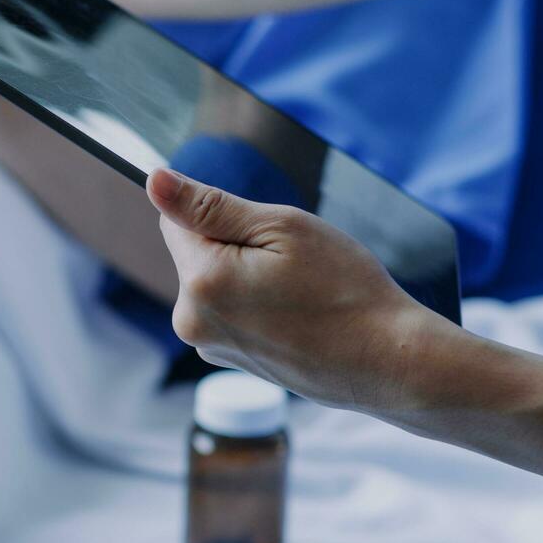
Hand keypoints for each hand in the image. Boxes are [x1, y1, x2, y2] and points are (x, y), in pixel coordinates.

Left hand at [146, 167, 446, 412]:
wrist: (387, 361)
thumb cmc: (345, 290)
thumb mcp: (281, 227)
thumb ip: (209, 205)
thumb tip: (155, 180)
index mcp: (199, 282)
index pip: (176, 220)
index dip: (220, 213)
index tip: (262, 229)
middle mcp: (191, 321)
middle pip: (194, 253)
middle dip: (235, 245)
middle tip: (290, 264)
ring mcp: (210, 346)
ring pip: (213, 281)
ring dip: (246, 275)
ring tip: (297, 293)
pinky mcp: (229, 360)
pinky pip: (230, 310)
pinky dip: (256, 304)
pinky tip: (295, 315)